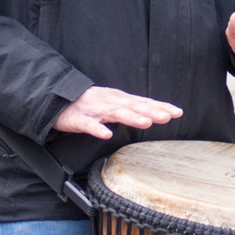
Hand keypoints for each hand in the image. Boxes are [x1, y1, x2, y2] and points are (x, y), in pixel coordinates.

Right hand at [53, 87, 182, 140]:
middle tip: (167, 116)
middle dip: (151, 111)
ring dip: (131, 117)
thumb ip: (130, 109)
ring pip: (115, 113)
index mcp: (119, 99)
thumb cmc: (88, 104)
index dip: (160, 106)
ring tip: (146, 122)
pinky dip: (97, 129)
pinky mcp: (78, 118)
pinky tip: (106, 135)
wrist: (56, 99)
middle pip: (133, 106)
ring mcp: (94, 109)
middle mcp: (110, 102)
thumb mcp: (112, 104)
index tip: (177, 112)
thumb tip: (152, 114)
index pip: (143, 102)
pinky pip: (89, 124)